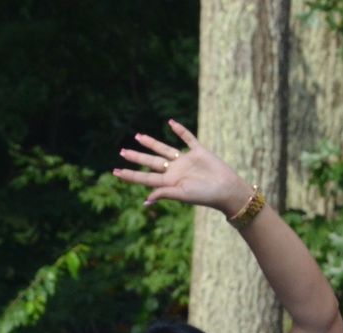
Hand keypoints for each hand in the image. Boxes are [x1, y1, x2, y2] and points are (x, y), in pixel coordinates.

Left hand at [114, 118, 255, 215]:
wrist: (226, 189)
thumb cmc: (205, 195)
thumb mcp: (183, 195)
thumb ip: (165, 193)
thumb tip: (146, 199)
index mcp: (169, 182)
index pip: (145, 178)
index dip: (130, 175)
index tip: (116, 171)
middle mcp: (175, 170)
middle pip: (151, 162)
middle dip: (136, 157)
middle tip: (122, 151)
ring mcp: (186, 160)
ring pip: (164, 149)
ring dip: (151, 143)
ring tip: (138, 136)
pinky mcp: (199, 152)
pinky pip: (187, 139)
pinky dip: (180, 131)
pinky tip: (170, 123)